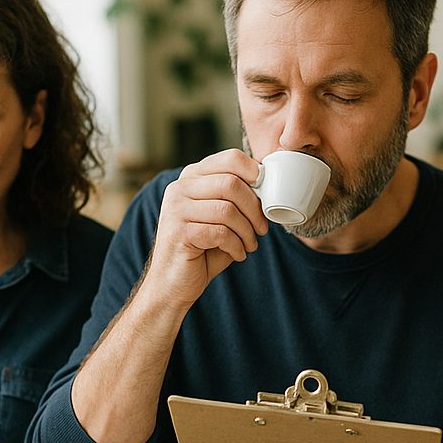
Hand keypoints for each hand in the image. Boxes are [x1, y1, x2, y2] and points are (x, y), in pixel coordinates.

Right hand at [147, 149, 267, 311]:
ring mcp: (176, 208)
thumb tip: (269, 187)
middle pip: (232, 183)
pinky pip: (220, 233)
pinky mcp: (178, 232)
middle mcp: (180, 187)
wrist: (173, 284)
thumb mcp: (221, 218)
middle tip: (261, 229)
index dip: (255, 174)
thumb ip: (237, 199)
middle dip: (255, 209)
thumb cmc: (203, 250)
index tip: (266, 196)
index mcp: (192, 177)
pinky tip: (237, 255)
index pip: (231, 158)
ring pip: (228, 210)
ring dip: (247, 232)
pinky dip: (236, 246)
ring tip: (249, 245)